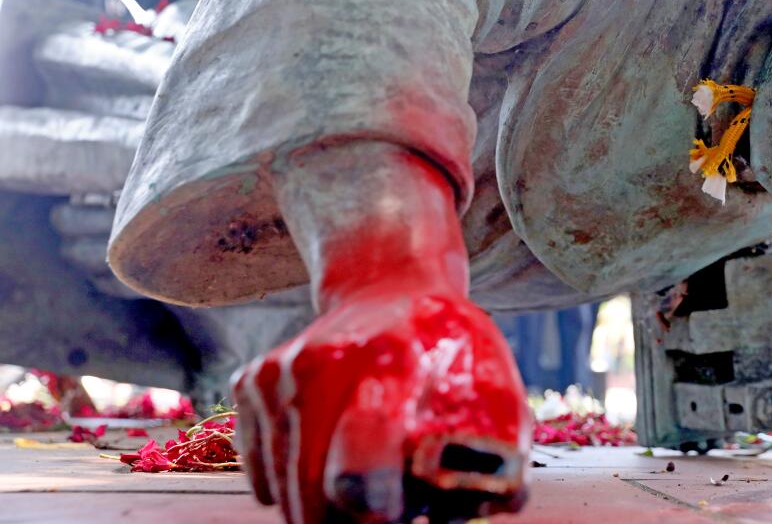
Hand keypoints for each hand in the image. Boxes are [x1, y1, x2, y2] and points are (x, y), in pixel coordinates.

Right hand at [233, 288, 529, 523]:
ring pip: (282, 492)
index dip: (371, 510)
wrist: (389, 286)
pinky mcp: (251, 381)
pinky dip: (295, 484)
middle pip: (311, 494)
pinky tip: (334, 453)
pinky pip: (262, 475)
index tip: (388, 517)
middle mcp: (322, 365)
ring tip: (368, 477)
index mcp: (391, 365)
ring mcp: (280, 372)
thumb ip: (498, 445)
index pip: (359, 470)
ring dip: (324, 506)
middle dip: (347, 521)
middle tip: (385, 509)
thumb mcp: (490, 379)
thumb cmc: (446, 348)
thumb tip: (504, 503)